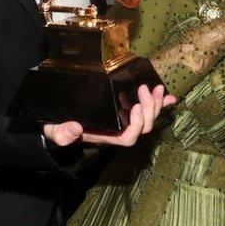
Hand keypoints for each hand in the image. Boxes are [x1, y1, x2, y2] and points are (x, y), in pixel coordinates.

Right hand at [43, 84, 176, 146]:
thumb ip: (61, 133)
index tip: (137, 107)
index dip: (137, 124)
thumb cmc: (58, 126)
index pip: (128, 137)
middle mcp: (118, 131)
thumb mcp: (54, 130)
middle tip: (146, 90)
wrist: (58, 121)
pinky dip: (160, 103)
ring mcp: (124, 121)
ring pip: (148, 118)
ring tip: (158, 88)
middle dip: (150, 109)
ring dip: (157, 104)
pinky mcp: (126, 111)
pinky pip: (148, 110)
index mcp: (105, 136)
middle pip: (143, 127)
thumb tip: (74, 129)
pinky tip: (170, 97)